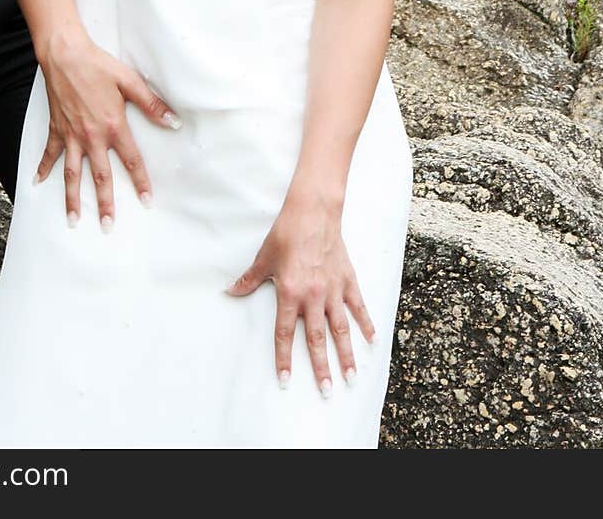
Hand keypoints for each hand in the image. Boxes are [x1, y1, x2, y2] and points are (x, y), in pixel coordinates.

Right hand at [36, 35, 181, 229]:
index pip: (131, 160)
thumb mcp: (130, 82)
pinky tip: (38, 183)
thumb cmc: (98, 65)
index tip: (147, 201)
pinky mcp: (56, 128)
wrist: (65, 54)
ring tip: (73, 220)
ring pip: (71, 173)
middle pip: (100, 176)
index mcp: (113, 126)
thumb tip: (173, 121)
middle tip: (109, 226)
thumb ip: (152, 104)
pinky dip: (43, 169)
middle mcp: (91, 137)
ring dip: (72, 198)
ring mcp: (71, 135)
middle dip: (105, 203)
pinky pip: (49, 153)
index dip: (141, 182)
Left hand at [225, 188, 374, 394]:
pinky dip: (366, 323)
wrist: (313, 211)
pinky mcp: (347, 279)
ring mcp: (333, 289)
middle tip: (326, 391)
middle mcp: (313, 296)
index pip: (285, 333)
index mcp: (290, 292)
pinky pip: (358, 306)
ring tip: (351, 378)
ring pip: (341, 329)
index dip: (284, 359)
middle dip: (321, 368)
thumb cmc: (287, 233)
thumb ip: (249, 279)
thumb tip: (230, 291)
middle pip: (316, 339)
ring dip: (346, 354)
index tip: (286, 380)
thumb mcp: (264, 257)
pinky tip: (372, 341)